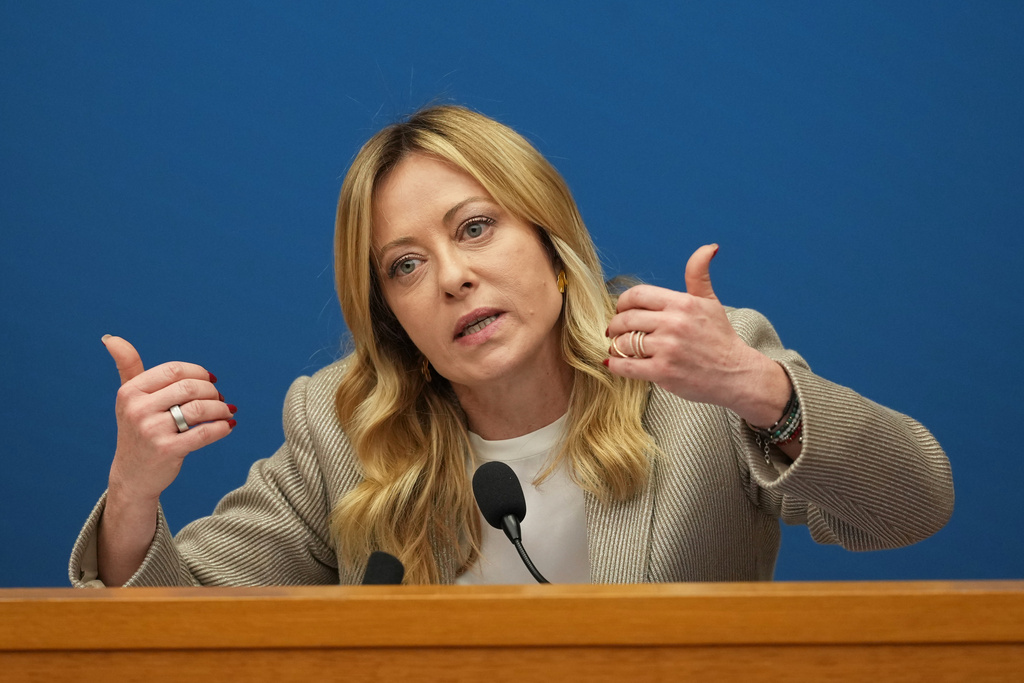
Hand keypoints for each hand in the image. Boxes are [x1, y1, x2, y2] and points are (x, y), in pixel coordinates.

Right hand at [103, 335, 235, 504]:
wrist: (132, 475)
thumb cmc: (137, 429)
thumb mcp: (129, 398)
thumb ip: (126, 366)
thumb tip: (110, 338)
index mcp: (130, 391)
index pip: (175, 370)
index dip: (199, 373)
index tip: (210, 381)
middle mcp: (137, 409)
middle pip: (191, 387)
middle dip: (212, 392)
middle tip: (219, 399)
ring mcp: (151, 431)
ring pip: (200, 409)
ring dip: (221, 409)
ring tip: (226, 412)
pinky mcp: (167, 451)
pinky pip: (204, 433)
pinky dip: (221, 428)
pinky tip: (228, 426)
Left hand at [605, 245, 789, 426]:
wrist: (736, 373)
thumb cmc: (720, 337)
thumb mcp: (710, 301)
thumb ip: (699, 274)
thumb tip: (710, 247)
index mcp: (682, 303)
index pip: (637, 295)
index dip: (622, 303)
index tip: (621, 311)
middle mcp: (673, 323)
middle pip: (626, 319)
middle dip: (615, 326)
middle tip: (614, 331)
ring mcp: (667, 348)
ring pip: (623, 342)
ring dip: (615, 346)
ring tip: (618, 348)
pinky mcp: (663, 371)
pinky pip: (627, 366)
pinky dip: (616, 365)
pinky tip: (615, 364)